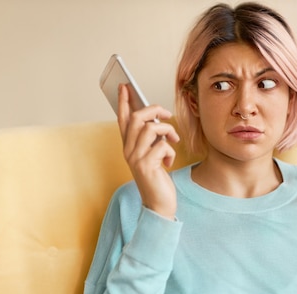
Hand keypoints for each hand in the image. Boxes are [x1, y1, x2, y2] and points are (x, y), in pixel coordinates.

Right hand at [117, 84, 180, 219]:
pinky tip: (169, 163)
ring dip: (167, 131)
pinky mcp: (146, 166)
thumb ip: (151, 139)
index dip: (123, 102)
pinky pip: (162, 146)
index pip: (123, 120)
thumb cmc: (158, 179)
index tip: (124, 87)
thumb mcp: (153, 155)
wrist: (159, 204)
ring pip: (150, 129)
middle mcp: (128, 151)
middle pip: (137, 118)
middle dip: (154, 110)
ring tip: (174, 141)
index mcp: (128, 147)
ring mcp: (135, 159)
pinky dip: (171, 151)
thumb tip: (157, 119)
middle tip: (167, 114)